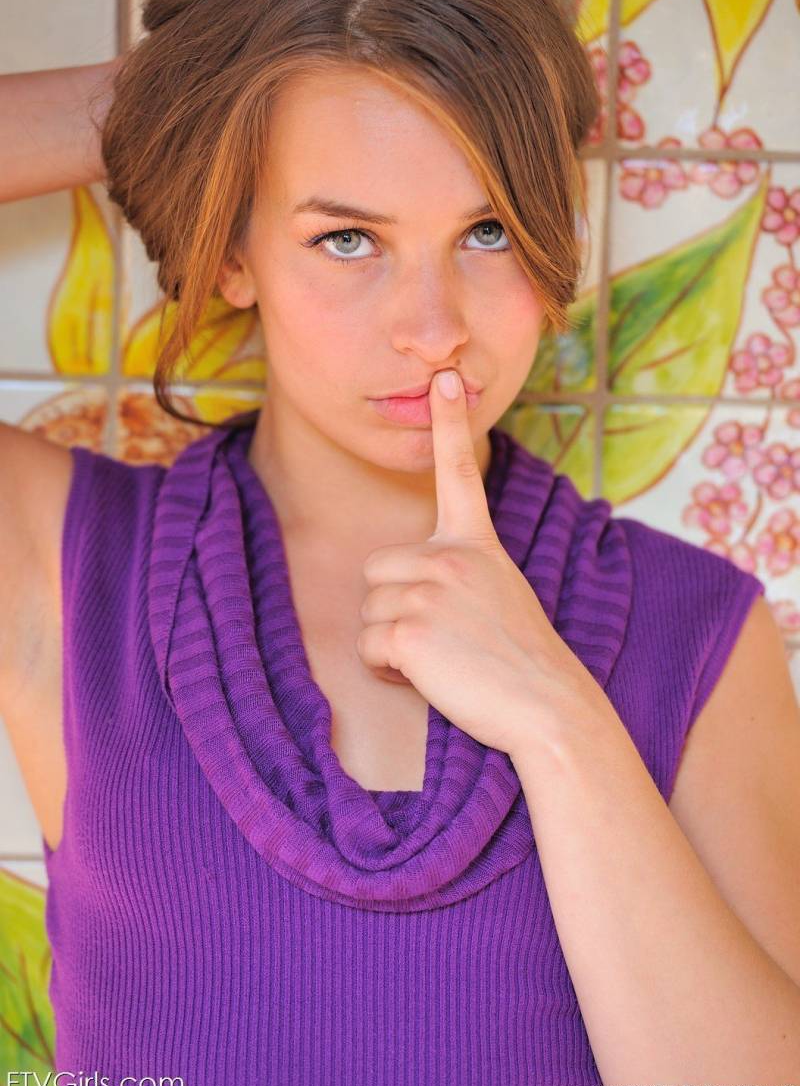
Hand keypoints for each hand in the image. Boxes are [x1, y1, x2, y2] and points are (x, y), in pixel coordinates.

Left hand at [355, 369, 602, 757]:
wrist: (550, 707)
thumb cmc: (522, 661)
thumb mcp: (499, 593)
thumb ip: (459, 573)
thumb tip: (410, 584)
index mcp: (476, 543)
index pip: (458, 473)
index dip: (450, 424)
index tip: (445, 378)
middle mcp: (450, 556)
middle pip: (376, 570)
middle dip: (393, 608)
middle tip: (441, 638)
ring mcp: (429, 590)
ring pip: (370, 612)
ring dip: (392, 644)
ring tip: (444, 659)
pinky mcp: (410, 630)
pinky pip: (369, 648)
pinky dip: (388, 671)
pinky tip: (430, 677)